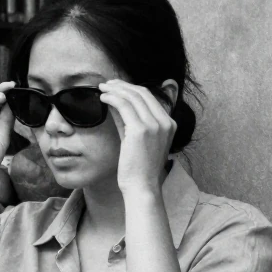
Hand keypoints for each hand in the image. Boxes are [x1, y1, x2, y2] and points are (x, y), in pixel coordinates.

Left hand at [99, 80, 176, 194]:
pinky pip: (124, 105)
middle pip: (142, 93)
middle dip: (122, 85)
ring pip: (132, 96)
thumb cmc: (138, 167)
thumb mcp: (136, 139)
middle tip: (107, 84)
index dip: (131, 88)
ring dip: (115, 89)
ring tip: (102, 88)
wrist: (142, 186)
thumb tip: (114, 102)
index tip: (117, 86)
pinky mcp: (140, 130)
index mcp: (169, 123)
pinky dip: (112, 98)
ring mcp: (154, 125)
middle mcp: (165, 122)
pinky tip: (102, 98)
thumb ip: (128, 121)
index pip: (150, 97)